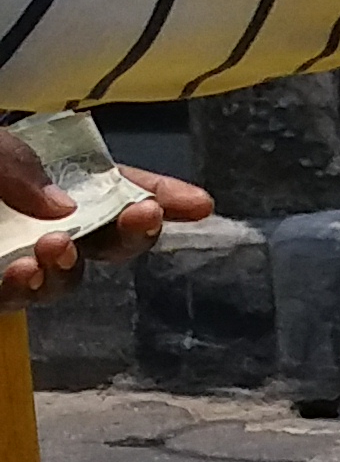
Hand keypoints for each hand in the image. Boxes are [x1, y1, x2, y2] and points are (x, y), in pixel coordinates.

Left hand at [1, 130, 207, 308]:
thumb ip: (17, 162)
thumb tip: (63, 206)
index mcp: (46, 174)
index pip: (113, 184)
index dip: (160, 194)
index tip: (200, 205)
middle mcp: (38, 220)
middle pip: (104, 238)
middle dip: (133, 232)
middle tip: (144, 216)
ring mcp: (15, 255)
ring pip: (67, 278)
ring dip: (71, 268)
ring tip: (57, 247)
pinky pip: (15, 299)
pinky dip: (27, 291)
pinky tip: (25, 273)